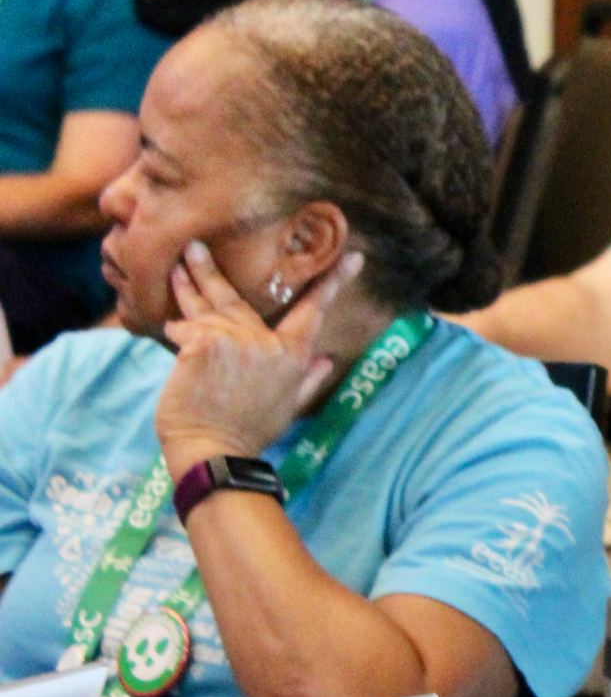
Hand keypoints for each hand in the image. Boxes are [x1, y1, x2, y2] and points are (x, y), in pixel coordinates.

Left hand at [155, 242, 362, 474]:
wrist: (213, 451)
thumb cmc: (250, 432)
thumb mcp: (289, 406)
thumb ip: (309, 379)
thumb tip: (329, 361)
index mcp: (293, 354)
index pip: (315, 310)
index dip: (333, 282)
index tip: (353, 257)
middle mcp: (266, 341)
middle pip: (235, 297)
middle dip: (210, 270)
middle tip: (194, 245)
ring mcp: (234, 339)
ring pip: (205, 307)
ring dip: (186, 288)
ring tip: (176, 269)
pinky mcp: (203, 343)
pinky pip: (185, 327)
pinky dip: (177, 330)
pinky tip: (171, 330)